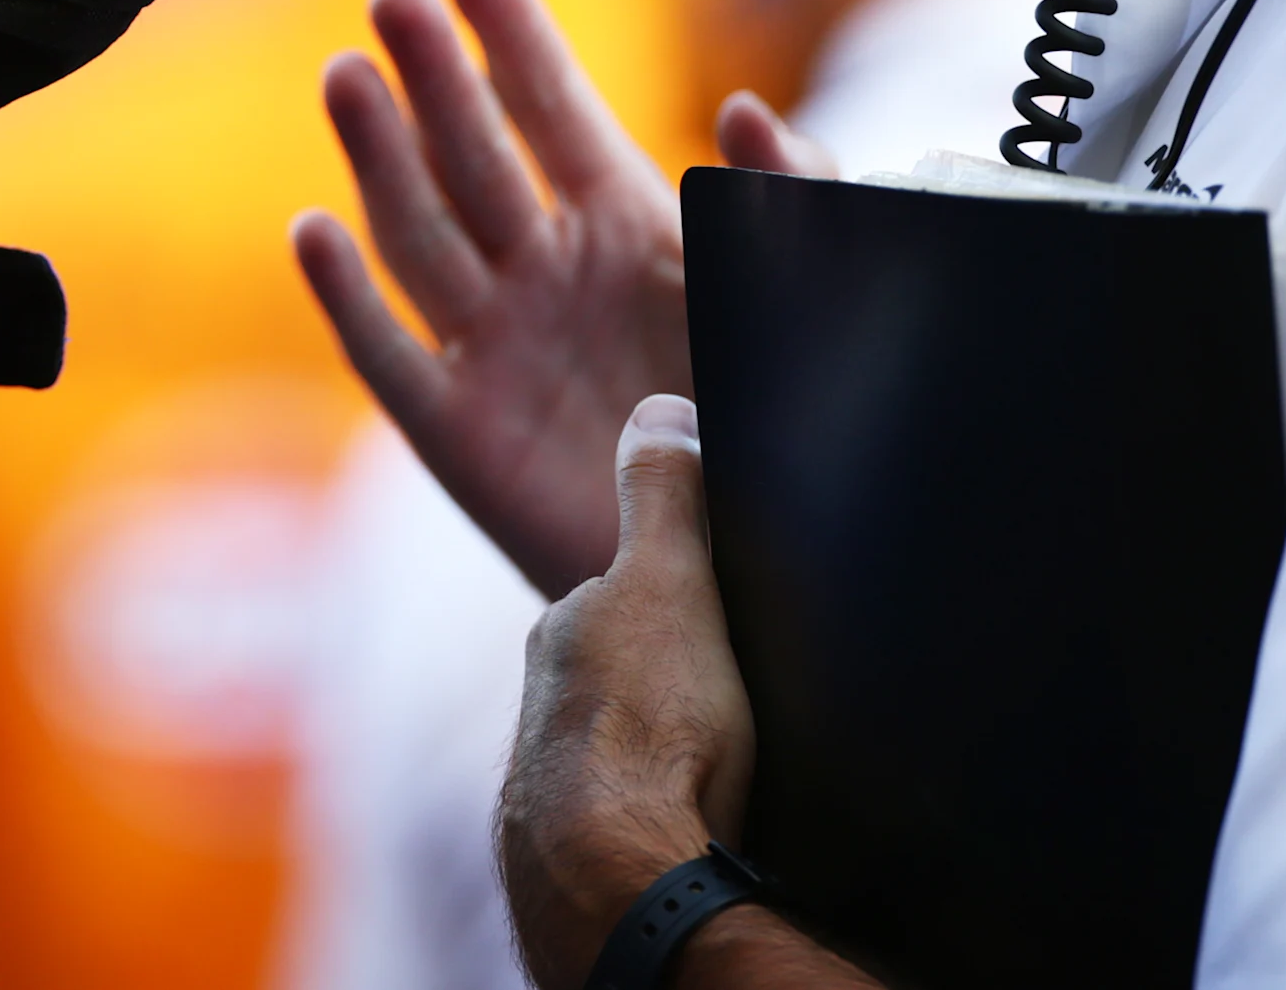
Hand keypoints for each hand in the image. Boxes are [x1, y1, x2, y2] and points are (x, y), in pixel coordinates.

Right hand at [290, 0, 828, 594]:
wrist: (749, 585)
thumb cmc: (781, 433)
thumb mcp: (809, 303)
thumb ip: (793, 204)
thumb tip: (742, 105)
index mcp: (628, 226)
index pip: (554, 105)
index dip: (512, 29)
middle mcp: (547, 271)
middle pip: (472, 152)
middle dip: (434, 72)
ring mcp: (495, 347)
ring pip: (420, 233)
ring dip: (379, 156)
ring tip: (348, 74)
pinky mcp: (458, 435)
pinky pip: (391, 358)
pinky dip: (349, 298)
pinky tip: (313, 230)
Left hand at [500, 397, 869, 989]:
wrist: (623, 878)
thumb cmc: (652, 724)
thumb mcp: (672, 584)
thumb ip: (664, 497)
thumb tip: (656, 407)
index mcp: (565, 635)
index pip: (627, 595)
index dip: (684, 599)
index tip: (730, 618)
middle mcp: (544, 706)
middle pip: (621, 669)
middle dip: (671, 675)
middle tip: (741, 693)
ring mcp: (556, 782)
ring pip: (625, 743)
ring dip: (669, 747)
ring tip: (731, 761)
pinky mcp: (581, 855)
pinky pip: (634, 810)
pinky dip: (667, 806)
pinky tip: (706, 818)